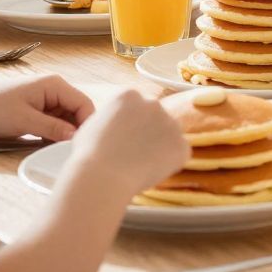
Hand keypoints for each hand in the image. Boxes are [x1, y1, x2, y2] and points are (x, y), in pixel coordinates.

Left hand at [0, 75, 94, 141]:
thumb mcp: (25, 120)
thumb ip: (53, 128)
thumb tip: (75, 137)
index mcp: (55, 85)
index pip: (84, 104)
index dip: (86, 124)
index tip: (81, 145)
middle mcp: (55, 91)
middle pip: (78, 113)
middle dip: (75, 131)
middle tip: (69, 151)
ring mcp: (47, 101)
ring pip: (67, 120)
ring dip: (64, 135)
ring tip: (57, 150)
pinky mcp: (40, 111)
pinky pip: (56, 124)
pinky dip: (54, 135)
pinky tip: (47, 146)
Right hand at [67, 89, 187, 199]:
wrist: (102, 177)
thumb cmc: (89, 155)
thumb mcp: (93, 124)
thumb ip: (112, 118)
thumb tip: (117, 124)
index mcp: (129, 95)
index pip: (137, 106)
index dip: (131, 123)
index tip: (124, 137)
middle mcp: (153, 103)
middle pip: (155, 117)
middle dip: (148, 132)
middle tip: (133, 152)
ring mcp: (170, 124)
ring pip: (168, 134)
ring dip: (159, 146)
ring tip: (138, 164)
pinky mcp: (181, 145)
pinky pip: (178, 153)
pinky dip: (169, 163)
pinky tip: (149, 171)